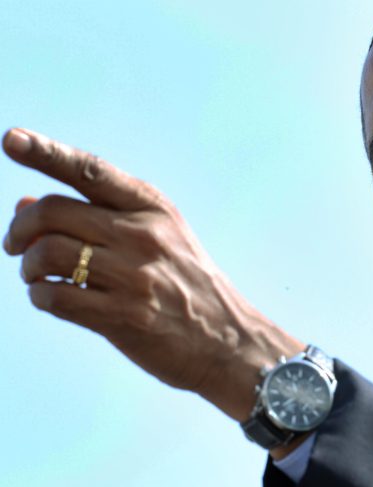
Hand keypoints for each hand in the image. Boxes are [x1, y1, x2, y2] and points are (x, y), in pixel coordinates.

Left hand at [2, 128, 303, 421]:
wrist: (228, 338)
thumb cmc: (187, 285)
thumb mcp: (160, 238)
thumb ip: (98, 218)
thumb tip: (24, 204)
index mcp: (154, 209)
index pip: (91, 171)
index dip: (47, 153)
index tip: (13, 139)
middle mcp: (144, 236)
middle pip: (54, 212)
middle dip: (21, 228)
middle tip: (15, 245)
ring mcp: (134, 276)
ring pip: (47, 253)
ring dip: (27, 266)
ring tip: (35, 276)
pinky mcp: (124, 316)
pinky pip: (55, 297)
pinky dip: (39, 295)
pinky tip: (49, 297)